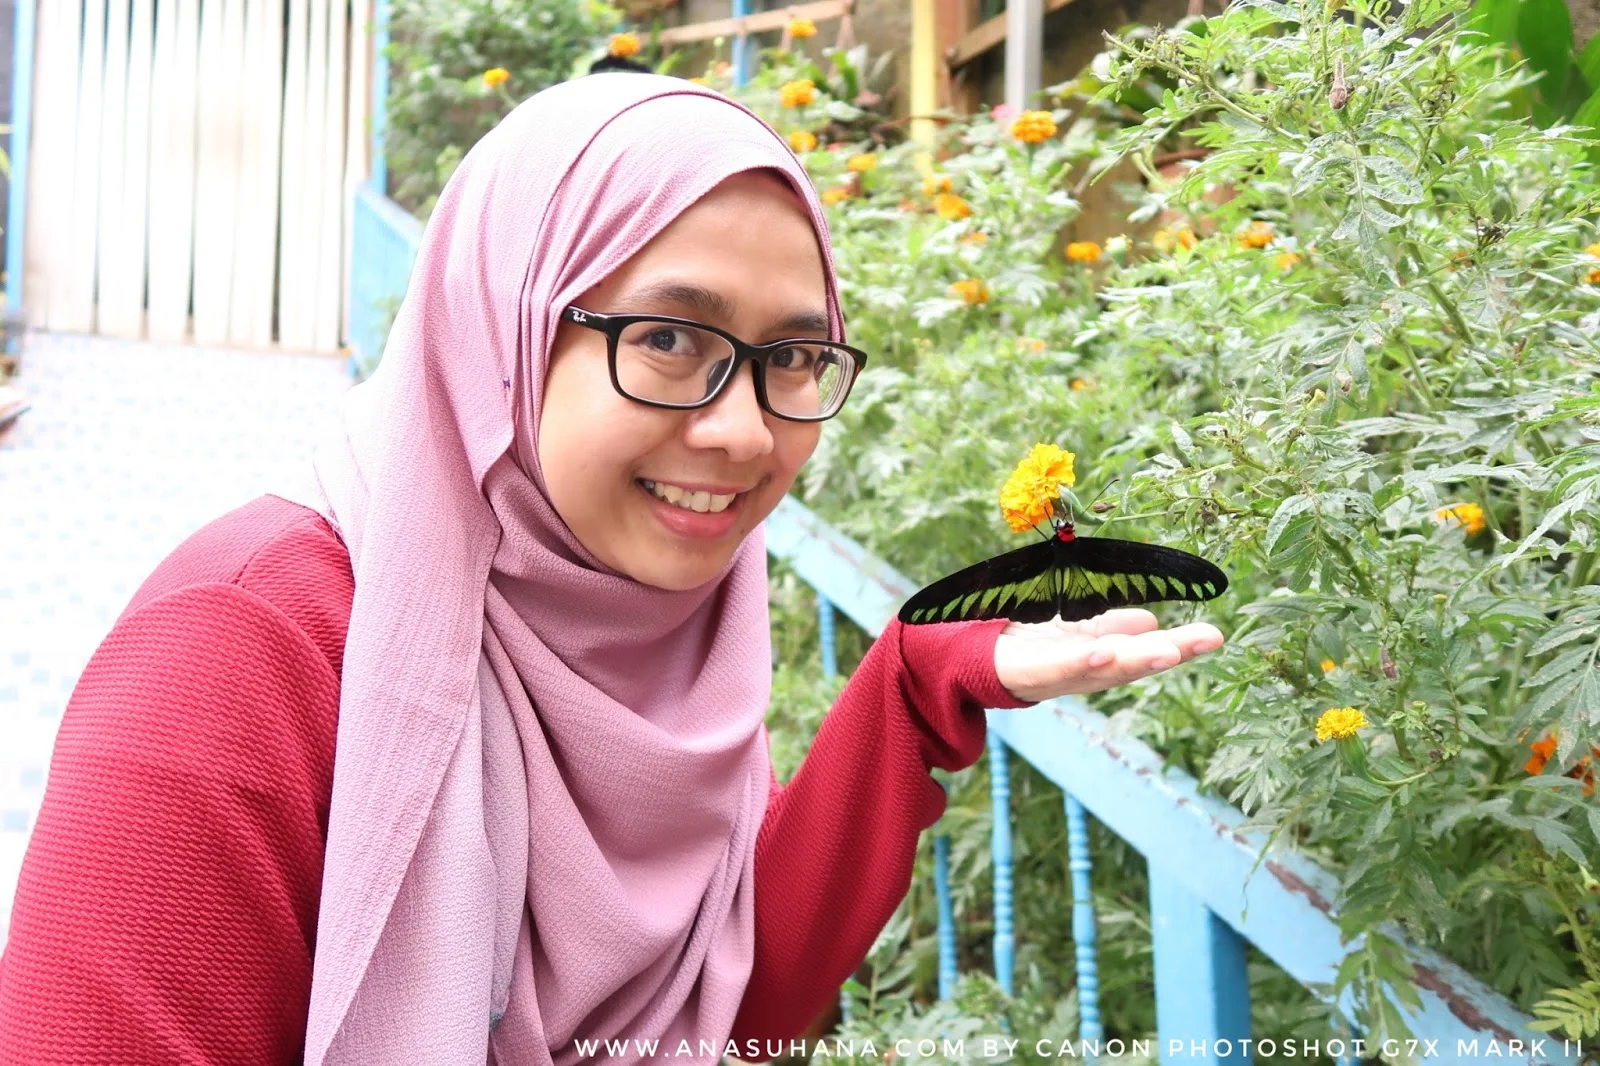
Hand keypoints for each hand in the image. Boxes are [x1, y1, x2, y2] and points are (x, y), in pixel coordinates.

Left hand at [993, 608, 1224, 703]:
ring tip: (1167, 651)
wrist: (973, 660)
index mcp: (1099, 656)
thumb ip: (1111, 628)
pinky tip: (1102, 651)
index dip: (1180, 646)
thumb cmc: (1028, 643)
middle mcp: (1083, 670)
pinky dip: (1079, 661)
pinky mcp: (1025, 672)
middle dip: (1169, 652)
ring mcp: (1056, 674)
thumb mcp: (1075, 630)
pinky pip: (1054, 667)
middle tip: (1209, 640)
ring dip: (1133, 660)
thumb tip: (1152, 623)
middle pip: (1130, 663)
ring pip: (1099, 669)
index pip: (1144, 650)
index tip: (1215, 636)